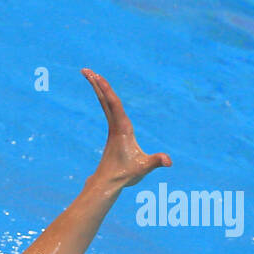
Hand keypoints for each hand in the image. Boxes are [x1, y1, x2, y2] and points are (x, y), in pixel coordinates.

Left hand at [82, 69, 171, 188]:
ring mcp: (113, 129)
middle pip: (105, 100)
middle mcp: (115, 126)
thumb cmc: (124, 175)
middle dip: (96, 84)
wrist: (108, 183)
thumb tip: (168, 161)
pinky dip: (105, 98)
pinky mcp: (113, 132)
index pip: (114, 104)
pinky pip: (108, 109)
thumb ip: (156, 161)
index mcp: (121, 129)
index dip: (107, 89)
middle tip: (85, 70)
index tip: (97, 77)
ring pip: (105, 103)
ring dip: (99, 88)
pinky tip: (102, 92)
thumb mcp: (143, 167)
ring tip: (91, 74)